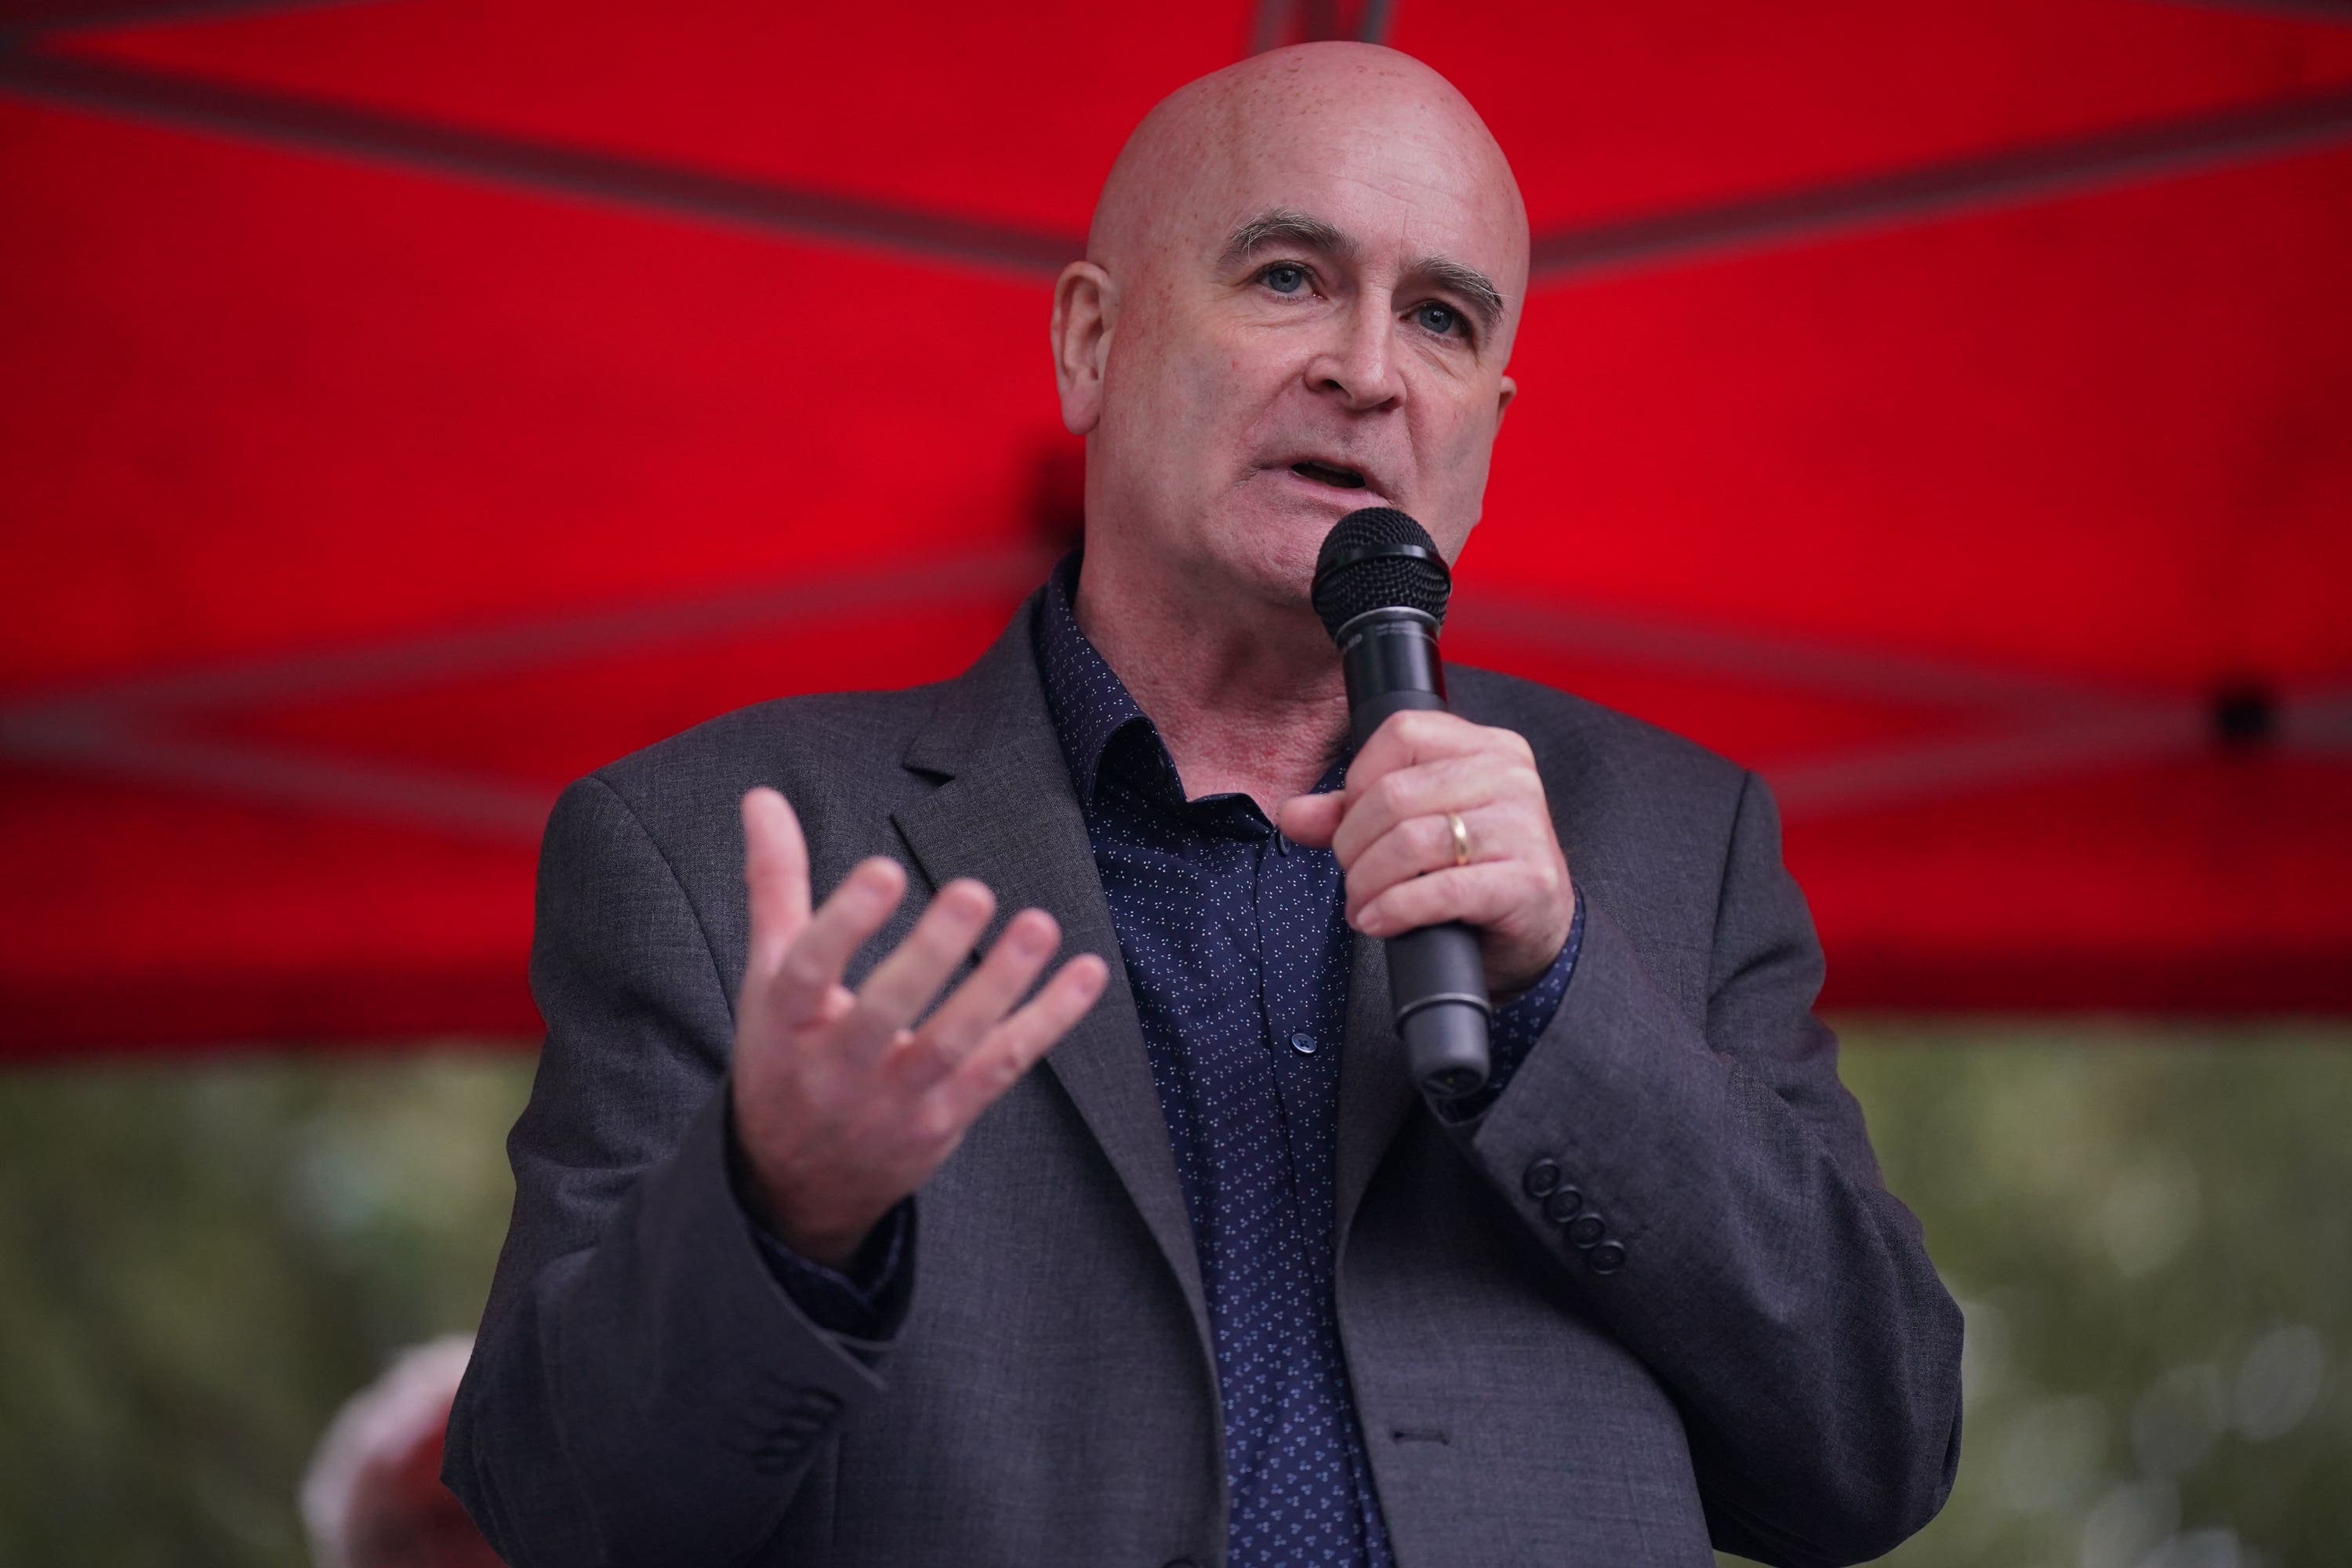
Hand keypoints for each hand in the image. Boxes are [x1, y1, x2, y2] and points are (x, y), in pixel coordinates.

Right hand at [729, 787, 1108, 1267]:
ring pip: (953, 1044)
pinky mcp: (946, 1118)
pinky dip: (1047, 1021)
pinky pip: (1002, 1067)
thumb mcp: (769, 979)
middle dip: (931, 954)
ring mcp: (896, 1099)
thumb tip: (763, 797)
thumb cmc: (785, 1056)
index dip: (844, 923)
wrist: (797, 1186)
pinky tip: (1085, 974)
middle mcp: (839, 1066)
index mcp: (786, 1023)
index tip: (884, 871)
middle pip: (886, 1011)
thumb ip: (775, 885)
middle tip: (974, 891)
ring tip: (1039, 925)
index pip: (809, 972)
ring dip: (1001, 985)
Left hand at [1278, 710, 1574, 998]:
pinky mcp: (1528, 881)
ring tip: (1363, 904)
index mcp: (1486, 746)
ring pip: (1412, 841)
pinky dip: (1396, 908)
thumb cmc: (1475, 870)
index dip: (1359, 782)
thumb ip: (1352, 813)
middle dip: (1354, 845)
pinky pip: (1442, 889)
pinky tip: (1379, 921)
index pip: (1401, 733)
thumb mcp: (1415, 828)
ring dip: (1368, 881)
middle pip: (1396, 794)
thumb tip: (1293, 814)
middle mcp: (1511, 776)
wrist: (1537, 929)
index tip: (1353, 823)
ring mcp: (1525, 827)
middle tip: (1353, 878)